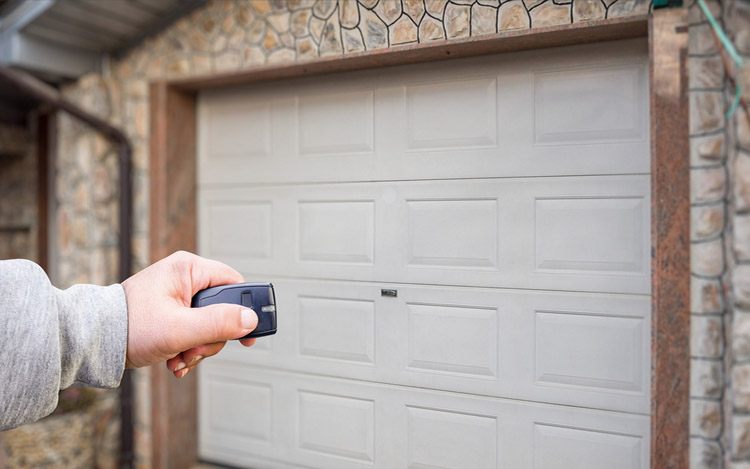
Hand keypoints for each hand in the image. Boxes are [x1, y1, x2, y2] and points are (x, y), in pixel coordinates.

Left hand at [122, 251, 257, 377]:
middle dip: (211, 337)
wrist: (93, 342)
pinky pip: (194, 330)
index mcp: (188, 268)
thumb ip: (218, 323)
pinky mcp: (171, 311)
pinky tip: (175, 359)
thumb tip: (251, 320)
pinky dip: (188, 348)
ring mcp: (177, 295)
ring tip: (179, 357)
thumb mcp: (180, 328)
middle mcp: (184, 277)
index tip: (247, 336)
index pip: (234, 283)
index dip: (244, 310)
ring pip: (209, 324)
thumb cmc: (129, 327)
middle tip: (194, 349)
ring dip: (198, 347)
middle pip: (222, 309)